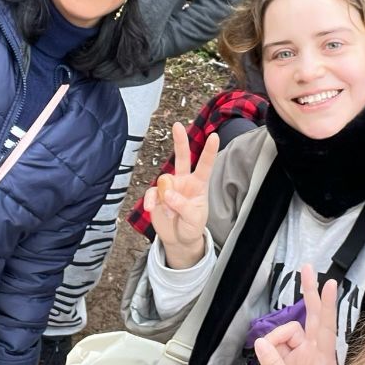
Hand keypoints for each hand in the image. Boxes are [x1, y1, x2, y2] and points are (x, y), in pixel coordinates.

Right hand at [142, 125, 219, 269]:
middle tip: (177, 125)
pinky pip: (150, 193)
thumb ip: (183, 206)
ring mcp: (169, 187)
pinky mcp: (156, 195)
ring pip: (163, 180)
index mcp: (199, 185)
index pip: (205, 166)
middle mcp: (184, 181)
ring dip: (165, 197)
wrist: (178, 239)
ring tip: (170, 213)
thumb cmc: (192, 227)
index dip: (209, 151)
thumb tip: (167, 193)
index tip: (214, 135)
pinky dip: (149, 201)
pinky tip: (150, 209)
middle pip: (181, 157)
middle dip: (180, 141)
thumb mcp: (194, 220)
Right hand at [254, 265, 338, 364]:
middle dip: (308, 294)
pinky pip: (275, 349)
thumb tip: (261, 342)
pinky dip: (268, 352)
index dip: (327, 304)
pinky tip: (267, 363)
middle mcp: (314, 355)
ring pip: (284, 335)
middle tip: (305, 269)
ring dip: (273, 343)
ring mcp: (301, 359)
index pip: (326, 327)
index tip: (330, 282)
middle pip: (310, 318)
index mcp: (323, 362)